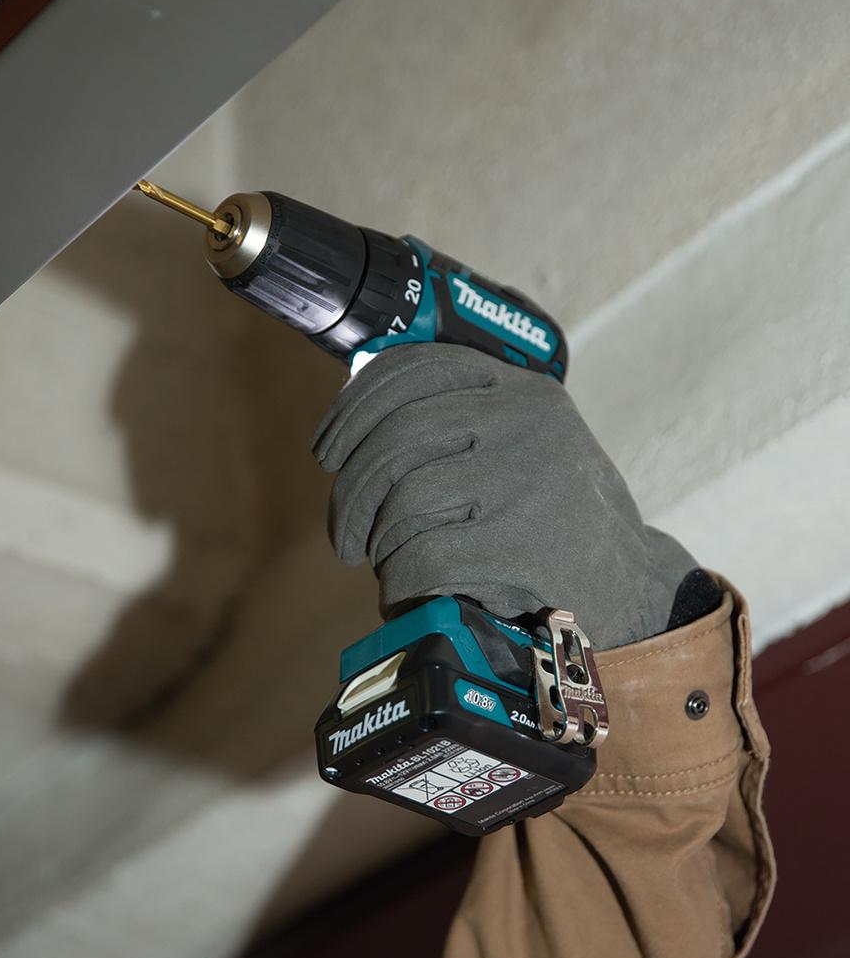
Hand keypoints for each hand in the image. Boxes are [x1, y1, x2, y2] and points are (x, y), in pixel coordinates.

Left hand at [313, 343, 712, 649]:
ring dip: (376, 539)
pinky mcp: (525, 543)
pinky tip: (401, 589)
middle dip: (350, 492)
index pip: (413, 368)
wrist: (630, 584)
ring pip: (405, 497)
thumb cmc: (551, 514)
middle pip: (396, 437)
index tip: (326, 449)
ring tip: (380, 561)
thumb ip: (457, 422)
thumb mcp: (520, 445)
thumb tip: (353, 420)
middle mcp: (525, 420)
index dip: (354, 407)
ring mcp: (527, 478)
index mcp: (519, 388)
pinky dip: (399, 579)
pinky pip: (425, 556)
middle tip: (342, 534)